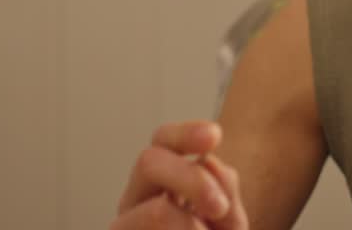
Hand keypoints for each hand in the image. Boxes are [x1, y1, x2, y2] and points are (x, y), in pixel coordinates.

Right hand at [110, 120, 248, 229]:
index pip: (163, 141)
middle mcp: (136, 203)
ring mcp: (125, 228)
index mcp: (161, 184)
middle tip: (218, 208)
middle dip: (191, 178)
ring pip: (153, 210)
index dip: (185, 132)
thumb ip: (223, 190)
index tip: (215, 135)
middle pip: (148, 161)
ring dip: (189, 226)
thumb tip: (211, 164)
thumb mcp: (226, 221)